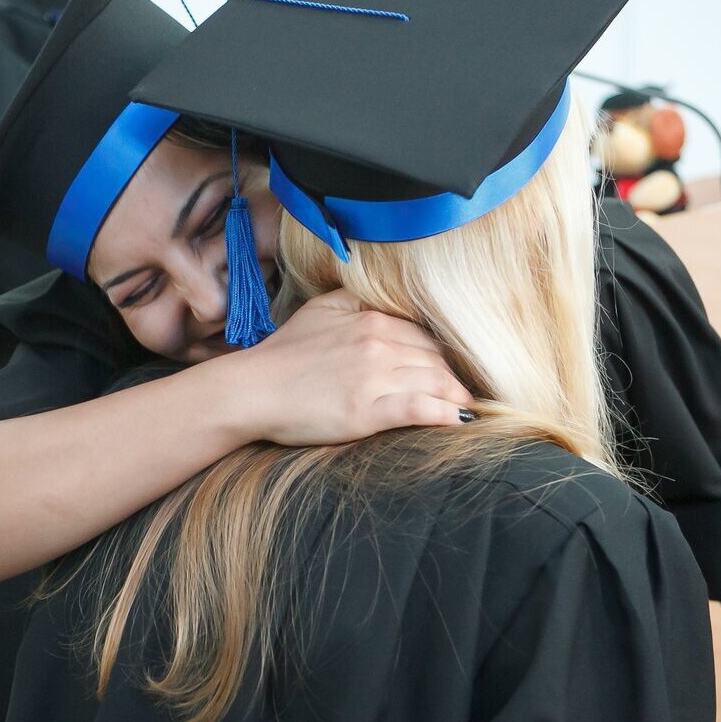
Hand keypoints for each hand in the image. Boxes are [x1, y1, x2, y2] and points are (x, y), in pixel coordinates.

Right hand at [228, 289, 473, 446]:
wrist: (252, 390)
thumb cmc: (283, 354)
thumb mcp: (320, 310)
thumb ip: (356, 301)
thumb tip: (383, 301)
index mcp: (369, 319)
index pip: (423, 336)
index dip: (441, 356)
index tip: (449, 371)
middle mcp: (377, 343)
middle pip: (435, 359)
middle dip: (453, 377)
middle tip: (462, 393)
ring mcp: (373, 377)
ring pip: (434, 382)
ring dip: (457, 396)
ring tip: (467, 408)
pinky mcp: (366, 411)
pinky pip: (418, 408)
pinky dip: (445, 414)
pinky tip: (461, 420)